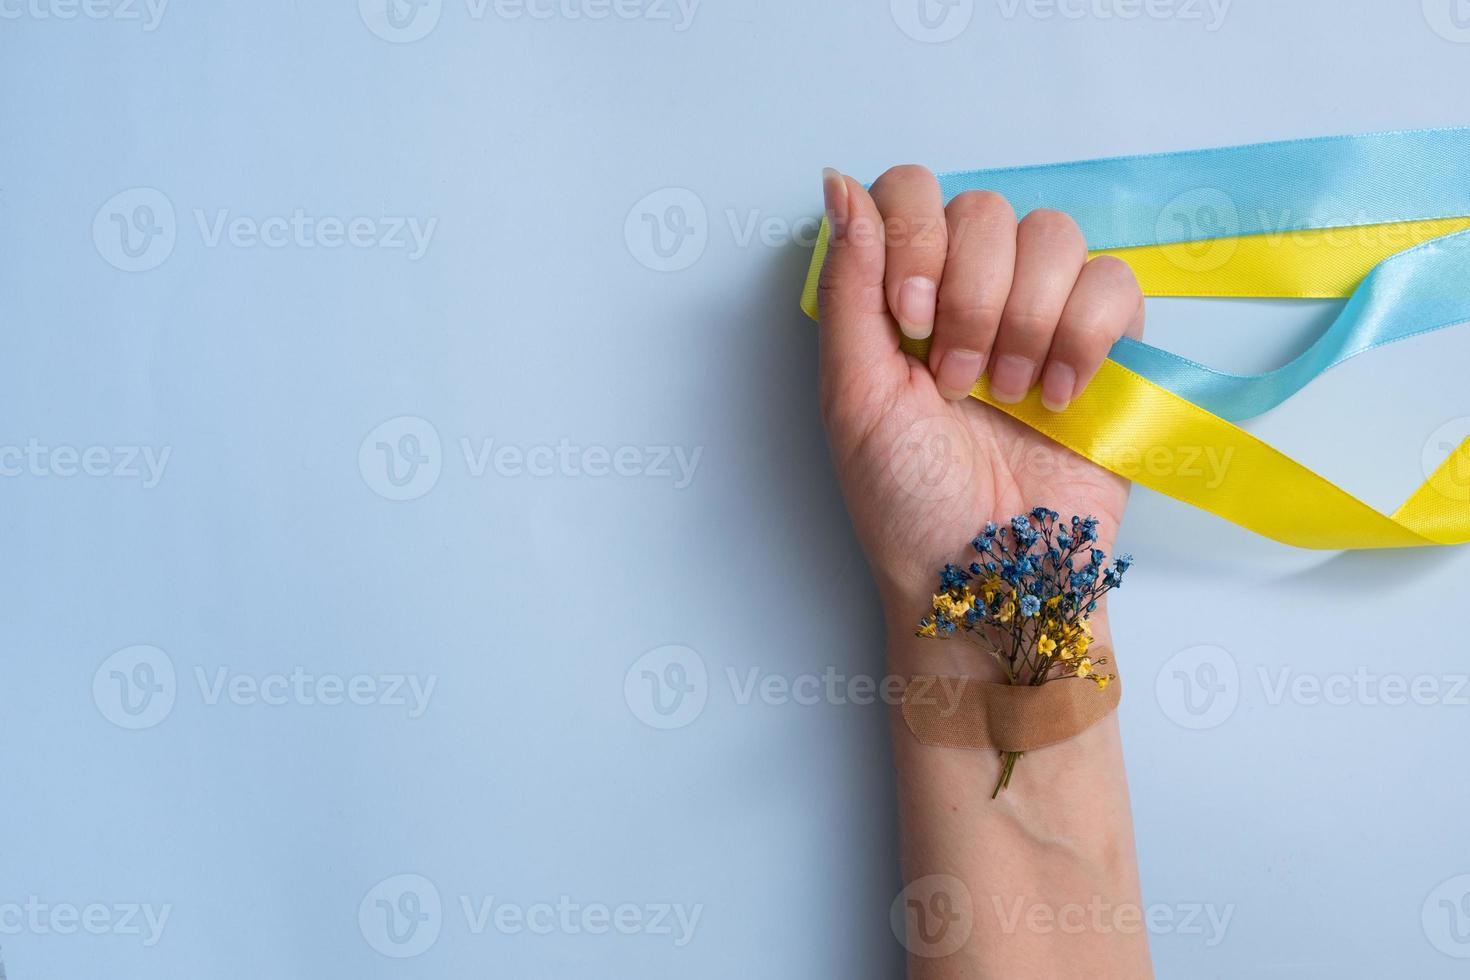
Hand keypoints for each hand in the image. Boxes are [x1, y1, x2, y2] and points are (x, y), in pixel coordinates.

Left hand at [816, 165, 1144, 630]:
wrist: (985, 574)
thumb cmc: (905, 498)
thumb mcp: (852, 395)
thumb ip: (850, 284)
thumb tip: (838, 181)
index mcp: (903, 293)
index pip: (913, 191)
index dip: (916, 238)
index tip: (909, 320)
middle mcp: (971, 289)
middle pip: (986, 208)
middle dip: (969, 299)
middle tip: (955, 381)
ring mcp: (1042, 313)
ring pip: (1054, 234)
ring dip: (1026, 321)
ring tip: (1007, 395)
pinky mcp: (1107, 344)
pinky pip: (1116, 282)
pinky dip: (1086, 335)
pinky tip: (1060, 397)